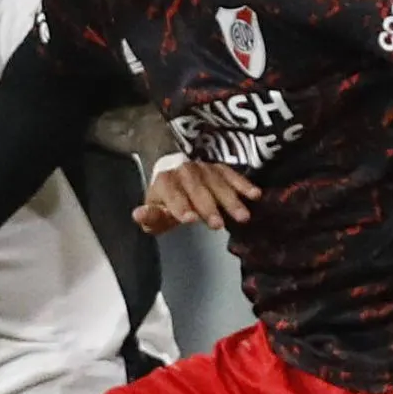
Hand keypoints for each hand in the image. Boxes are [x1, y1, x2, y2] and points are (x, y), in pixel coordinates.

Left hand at [132, 157, 260, 233]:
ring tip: (242, 217)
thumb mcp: (156, 213)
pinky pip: (232, 174)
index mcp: (165, 182)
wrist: (177, 179)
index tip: (190, 219)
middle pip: (197, 188)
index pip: (172, 193)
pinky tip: (255, 195)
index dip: (180, 206)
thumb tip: (137, 214)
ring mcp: (204, 168)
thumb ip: (150, 217)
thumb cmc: (167, 202)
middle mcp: (184, 171)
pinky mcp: (219, 168)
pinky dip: (243, 184)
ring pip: (217, 182)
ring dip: (230, 199)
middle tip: (217, 225)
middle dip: (208, 206)